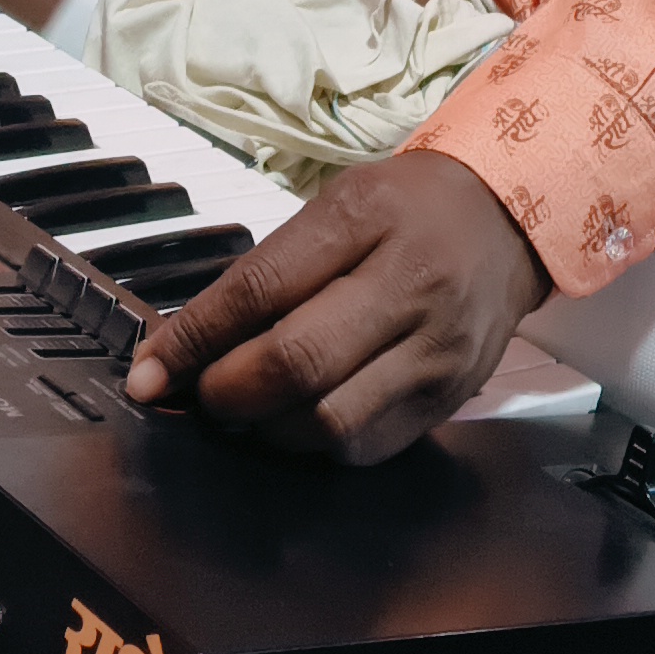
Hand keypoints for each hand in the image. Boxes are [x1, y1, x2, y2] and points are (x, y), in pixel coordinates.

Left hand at [124, 150, 552, 465]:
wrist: (507, 220)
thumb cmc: (406, 209)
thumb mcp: (337, 206)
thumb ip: (267, 271)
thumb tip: (184, 345)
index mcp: (367, 221)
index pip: (262, 288)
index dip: (194, 339)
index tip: (147, 372)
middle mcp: (409, 288)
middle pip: (297, 365)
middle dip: (226, 393)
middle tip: (198, 395)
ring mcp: (436, 352)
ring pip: (329, 424)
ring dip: (267, 430)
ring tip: (246, 412)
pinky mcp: (449, 400)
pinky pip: (366, 447)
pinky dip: (316, 445)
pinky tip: (298, 422)